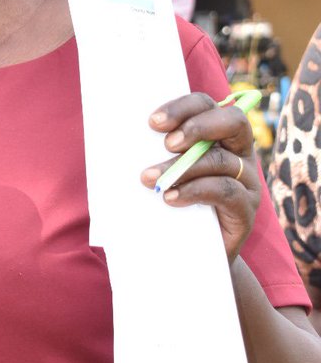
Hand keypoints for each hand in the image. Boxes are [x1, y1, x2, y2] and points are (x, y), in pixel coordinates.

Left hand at [140, 92, 259, 261]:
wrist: (190, 256)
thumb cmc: (170, 207)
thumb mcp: (162, 174)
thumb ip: (152, 153)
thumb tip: (114, 137)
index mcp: (218, 135)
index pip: (207, 106)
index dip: (183, 107)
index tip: (153, 122)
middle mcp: (239, 154)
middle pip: (233, 122)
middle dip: (196, 127)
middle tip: (166, 144)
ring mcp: (247, 182)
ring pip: (221, 160)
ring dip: (182, 167)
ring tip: (150, 179)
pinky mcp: (246, 211)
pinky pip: (226, 191)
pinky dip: (195, 191)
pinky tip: (171, 197)